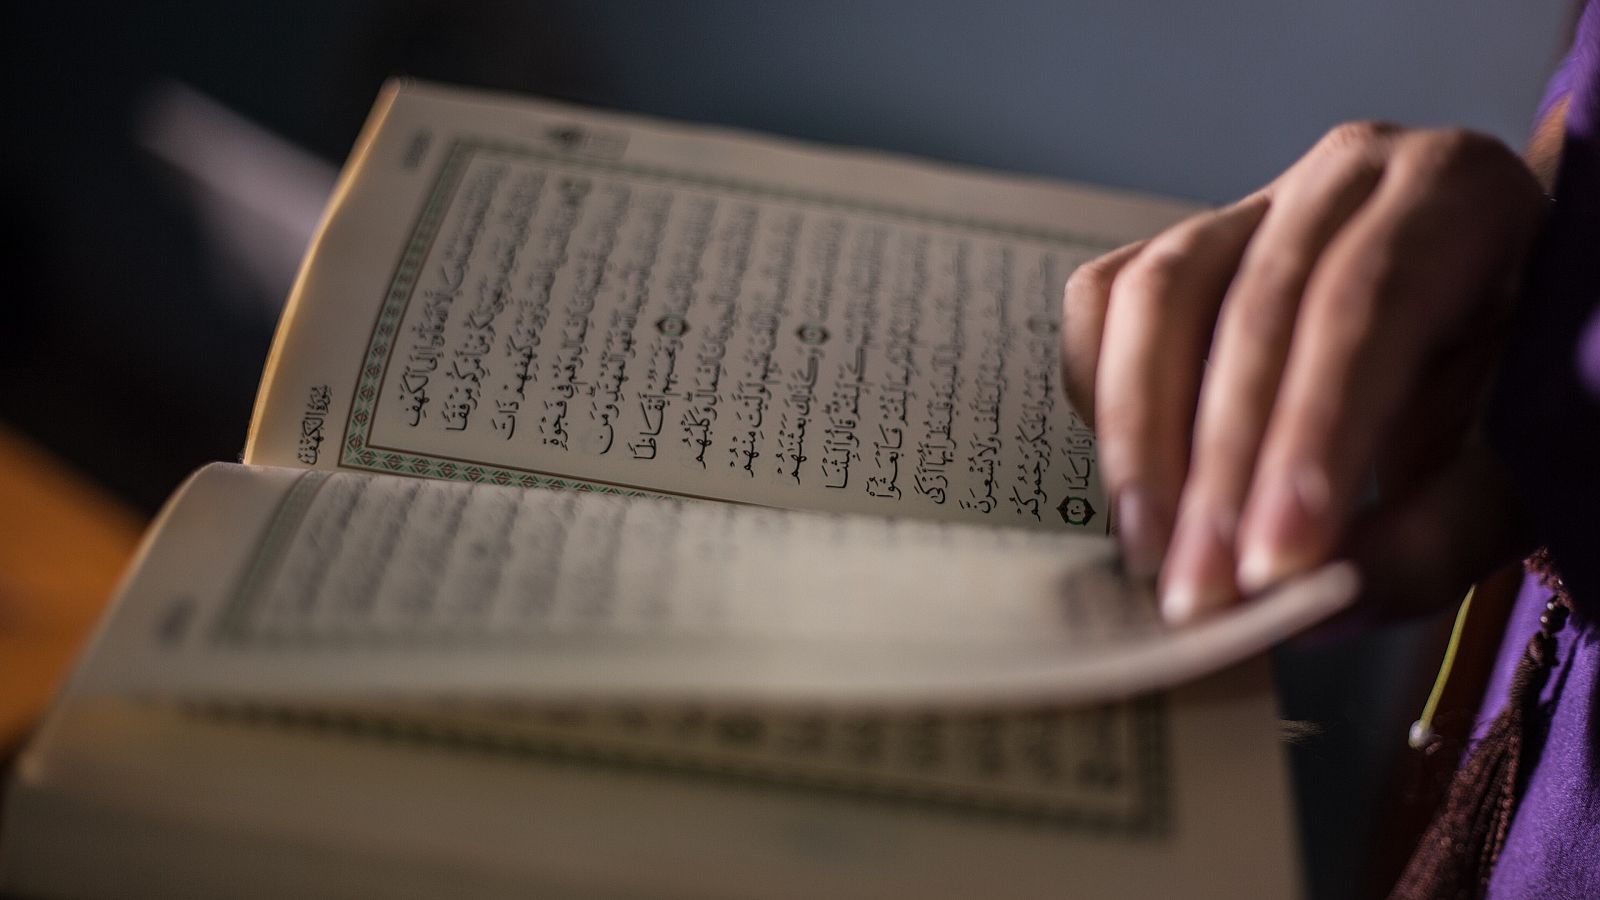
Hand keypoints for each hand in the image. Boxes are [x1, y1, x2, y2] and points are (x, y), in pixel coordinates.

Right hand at [1061, 122, 1547, 622]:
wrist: (1490, 320)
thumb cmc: (1516, 385)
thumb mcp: (1523, 460)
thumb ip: (1439, 533)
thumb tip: (1315, 604)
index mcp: (1458, 195)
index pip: (1365, 304)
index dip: (1310, 436)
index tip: (1277, 564)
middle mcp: (1344, 178)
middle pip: (1251, 309)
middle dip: (1218, 470)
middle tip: (1201, 591)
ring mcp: (1249, 207)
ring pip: (1154, 294)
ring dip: (1139, 437)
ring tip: (1149, 551)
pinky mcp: (1180, 252)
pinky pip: (1105, 302)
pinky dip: (1103, 394)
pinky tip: (1132, 481)